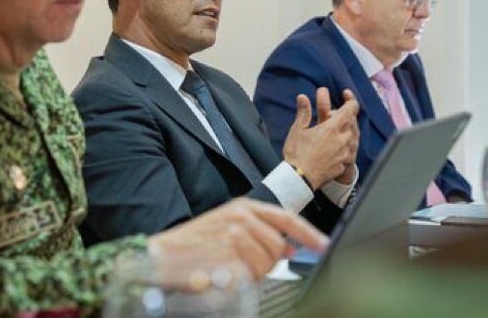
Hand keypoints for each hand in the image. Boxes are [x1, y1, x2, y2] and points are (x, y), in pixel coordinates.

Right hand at [146, 198, 327, 279]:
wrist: (161, 254)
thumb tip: (289, 248)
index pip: (288, 219)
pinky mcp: (225, 257)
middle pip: (277, 248)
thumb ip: (261, 232)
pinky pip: (248, 277)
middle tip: (245, 265)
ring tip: (230, 268)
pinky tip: (224, 275)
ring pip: (265, 264)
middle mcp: (240, 218)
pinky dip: (239, 281)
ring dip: (252, 274)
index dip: (310, 234)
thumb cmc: (195, 242)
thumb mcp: (229, 227)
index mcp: (244, 207)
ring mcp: (232, 237)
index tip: (325, 246)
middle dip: (268, 262)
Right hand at [281, 88, 358, 189]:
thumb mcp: (298, 130)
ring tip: (338, 132)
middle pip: (353, 123)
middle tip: (336, 116)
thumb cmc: (297, 154)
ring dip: (347, 132)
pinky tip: (336, 148)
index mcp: (333, 128)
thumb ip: (304, 112)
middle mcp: (342, 140)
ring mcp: (344, 154)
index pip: (350, 110)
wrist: (299, 179)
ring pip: (353, 138)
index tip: (347, 97)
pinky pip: (349, 153)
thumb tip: (303, 97)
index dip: (350, 101)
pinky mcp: (343, 165)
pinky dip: (345, 147)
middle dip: (346, 117)